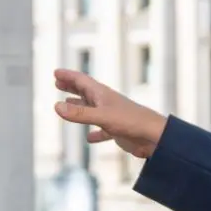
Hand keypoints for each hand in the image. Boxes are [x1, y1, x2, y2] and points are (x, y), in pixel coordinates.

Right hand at [52, 68, 166, 158]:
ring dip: (79, 105)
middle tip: (58, 81)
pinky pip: (101, 131)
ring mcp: (111, 116)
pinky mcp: (116, 130)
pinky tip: (89, 138)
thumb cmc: (131, 122)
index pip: (82, 81)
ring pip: (91, 108)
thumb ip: (80, 113)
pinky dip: (94, 133)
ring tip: (67, 102)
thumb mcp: (102, 117)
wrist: (154, 137)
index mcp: (102, 94)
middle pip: (85, 91)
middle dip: (71, 86)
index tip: (56, 72)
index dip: (68, 76)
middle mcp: (105, 102)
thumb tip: (56, 106)